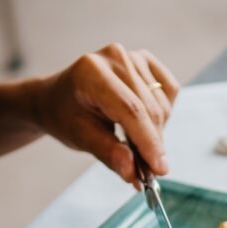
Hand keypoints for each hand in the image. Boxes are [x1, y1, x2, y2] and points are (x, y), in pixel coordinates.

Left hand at [31, 44, 179, 184]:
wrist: (57, 98)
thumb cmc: (65, 116)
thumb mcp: (80, 138)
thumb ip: (108, 154)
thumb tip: (133, 172)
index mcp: (92, 72)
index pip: (131, 111)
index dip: (148, 142)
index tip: (159, 170)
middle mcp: (115, 57)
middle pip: (149, 110)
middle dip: (153, 144)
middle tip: (148, 172)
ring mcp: (132, 56)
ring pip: (162, 105)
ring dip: (156, 132)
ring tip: (136, 144)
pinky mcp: (146, 60)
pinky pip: (169, 91)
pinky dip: (162, 113)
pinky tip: (144, 121)